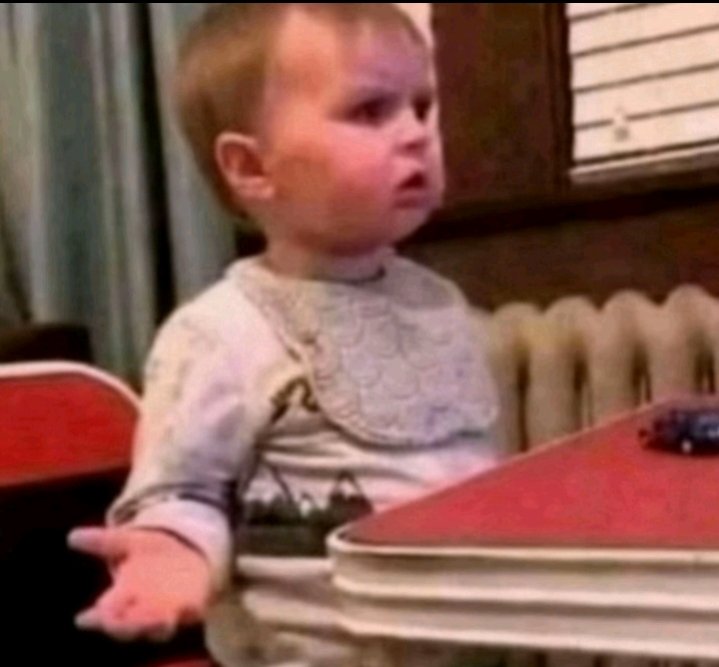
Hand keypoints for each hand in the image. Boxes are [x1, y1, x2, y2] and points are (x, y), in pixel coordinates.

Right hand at [68, 526, 211, 641]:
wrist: (188, 553)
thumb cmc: (152, 553)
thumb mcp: (129, 542)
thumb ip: (103, 541)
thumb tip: (72, 535)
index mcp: (123, 596)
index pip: (103, 614)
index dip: (94, 619)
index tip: (83, 619)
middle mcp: (143, 610)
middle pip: (128, 627)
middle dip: (122, 626)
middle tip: (115, 622)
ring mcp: (168, 611)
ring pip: (158, 628)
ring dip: (156, 625)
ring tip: (158, 619)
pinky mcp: (193, 606)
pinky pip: (190, 613)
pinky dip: (189, 611)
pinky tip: (190, 606)